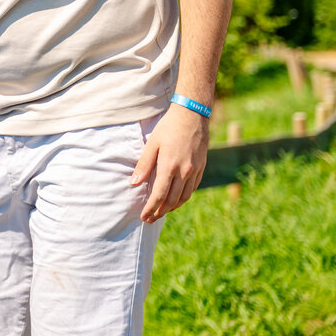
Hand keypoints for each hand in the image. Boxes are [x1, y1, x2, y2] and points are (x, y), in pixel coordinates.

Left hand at [130, 104, 209, 222]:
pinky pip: (192, 189)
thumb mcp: (152, 144)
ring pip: (184, 197)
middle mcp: (185, 172)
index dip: (151, 208)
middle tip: (150, 219)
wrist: (192, 116)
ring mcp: (195, 171)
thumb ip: (144, 165)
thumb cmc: (169, 128)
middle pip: (172, 200)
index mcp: (170, 166)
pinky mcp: (201, 168)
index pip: (159, 195)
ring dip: (172, 208)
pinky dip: (183, 198)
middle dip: (160, 212)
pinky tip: (176, 201)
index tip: (144, 217)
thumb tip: (134, 183)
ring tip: (161, 213)